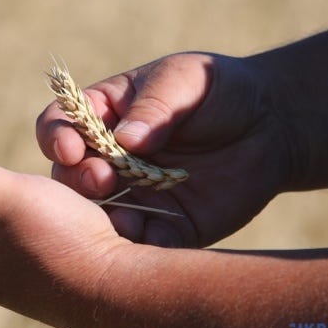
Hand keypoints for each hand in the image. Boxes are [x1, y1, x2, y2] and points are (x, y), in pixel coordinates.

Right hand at [37, 53, 290, 246]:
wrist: (270, 125)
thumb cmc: (218, 89)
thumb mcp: (185, 79)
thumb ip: (155, 105)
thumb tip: (126, 139)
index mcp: (104, 116)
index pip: (62, 124)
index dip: (56, 136)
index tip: (70, 148)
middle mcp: (110, 159)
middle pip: (71, 177)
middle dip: (78, 181)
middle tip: (101, 179)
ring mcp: (136, 196)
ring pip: (100, 218)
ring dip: (102, 222)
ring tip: (124, 218)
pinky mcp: (166, 226)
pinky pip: (144, 244)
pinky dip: (141, 248)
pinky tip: (152, 240)